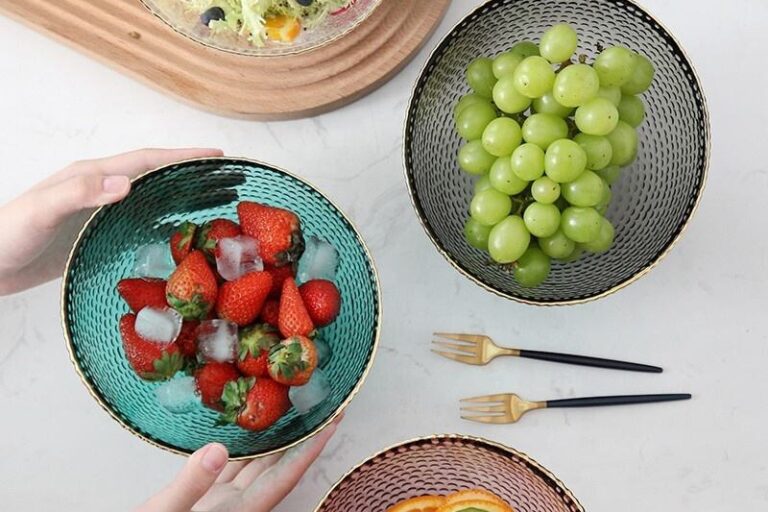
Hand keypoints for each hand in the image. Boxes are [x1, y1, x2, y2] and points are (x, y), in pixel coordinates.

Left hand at [0, 148, 222, 294]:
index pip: (145, 161)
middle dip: (189, 173)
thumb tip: (127, 183)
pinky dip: (161, 226)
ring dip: (180, 199)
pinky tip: (177, 238)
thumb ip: (78, 194)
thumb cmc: (7, 235)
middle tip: (225, 180)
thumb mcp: (40, 211)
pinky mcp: (96, 236)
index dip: (180, 157)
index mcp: (90, 176)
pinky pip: (138, 225)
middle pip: (153, 176)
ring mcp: (99, 214)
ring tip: (212, 204)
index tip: (214, 156)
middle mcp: (99, 191)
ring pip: (149, 201)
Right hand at [137, 417, 340, 511]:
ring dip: (277, 440)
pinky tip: (246, 429)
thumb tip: (218, 450)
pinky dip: (244, 447)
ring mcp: (222, 503)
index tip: (332, 424)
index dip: (310, 451)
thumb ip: (189, 486)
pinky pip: (233, 468)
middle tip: (322, 406)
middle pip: (278, 468)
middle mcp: (237, 507)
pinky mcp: (205, 499)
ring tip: (293, 409)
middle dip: (302, 439)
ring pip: (257, 467)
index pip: (283, 477)